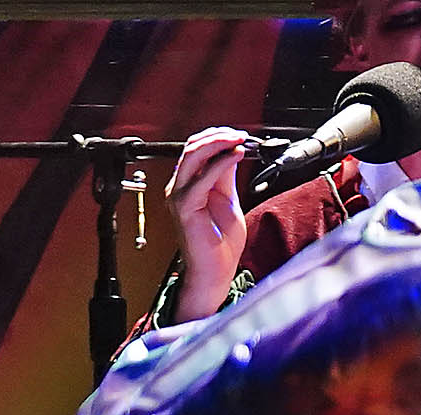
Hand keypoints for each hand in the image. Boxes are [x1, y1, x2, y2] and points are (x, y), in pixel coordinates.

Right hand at [165, 127, 251, 321]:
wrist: (214, 272)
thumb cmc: (220, 244)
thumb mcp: (227, 199)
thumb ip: (225, 176)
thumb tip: (232, 152)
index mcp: (188, 184)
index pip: (198, 149)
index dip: (218, 137)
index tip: (240, 136)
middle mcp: (179, 187)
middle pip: (193, 147)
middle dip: (218, 136)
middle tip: (241, 135)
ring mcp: (179, 196)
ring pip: (193, 155)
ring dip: (218, 143)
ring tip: (239, 141)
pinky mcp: (185, 206)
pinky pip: (202, 178)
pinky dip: (221, 163)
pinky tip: (236, 157)